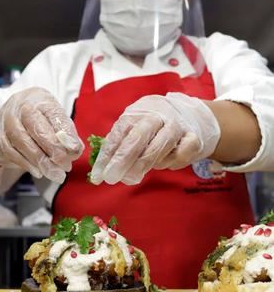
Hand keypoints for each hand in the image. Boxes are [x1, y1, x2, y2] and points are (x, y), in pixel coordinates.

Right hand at [0, 87, 83, 182]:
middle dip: (54, 150)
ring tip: (56, 174)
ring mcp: (7, 121)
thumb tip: (75, 149)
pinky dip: (27, 164)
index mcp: (40, 99)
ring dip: (42, 161)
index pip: (54, 114)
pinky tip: (39, 172)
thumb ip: (65, 132)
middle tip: (66, 166)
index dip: (65, 132)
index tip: (75, 149)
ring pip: (24, 142)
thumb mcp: (53, 118)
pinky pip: (13, 153)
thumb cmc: (36, 118)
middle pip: (37, 128)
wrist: (5, 118)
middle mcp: (21, 107)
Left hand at [90, 93, 220, 184]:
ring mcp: (177, 126)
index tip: (98, 175)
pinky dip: (169, 164)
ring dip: (144, 165)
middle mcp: (157, 116)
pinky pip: (179, 157)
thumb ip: (120, 144)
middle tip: (112, 178)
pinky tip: (164, 163)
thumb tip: (102, 168)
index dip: (107, 155)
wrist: (191, 116)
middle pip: (138, 137)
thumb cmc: (154, 127)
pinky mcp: (193, 138)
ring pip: (159, 149)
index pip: (119, 133)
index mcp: (138, 112)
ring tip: (134, 176)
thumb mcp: (135, 127)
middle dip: (123, 160)